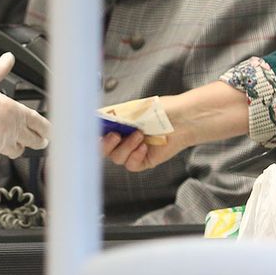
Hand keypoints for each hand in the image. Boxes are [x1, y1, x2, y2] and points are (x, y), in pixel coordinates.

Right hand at [0, 53, 51, 164]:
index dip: (47, 128)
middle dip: (38, 140)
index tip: (49, 130)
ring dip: (17, 147)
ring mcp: (0, 145)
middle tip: (40, 140)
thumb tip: (8, 57)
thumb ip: (0, 69)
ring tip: (15, 144)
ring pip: (17, 151)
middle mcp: (12, 131)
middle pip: (34, 141)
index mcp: (15, 113)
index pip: (40, 124)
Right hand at [100, 81, 248, 171]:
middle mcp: (122, 138)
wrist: (183, 119)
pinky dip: (135, 156)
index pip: (96, 132)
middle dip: (105, 144)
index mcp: (116, 124)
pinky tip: (144, 146)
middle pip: (102, 150)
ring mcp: (132, 150)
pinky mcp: (144, 160)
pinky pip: (131, 165)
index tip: (93, 132)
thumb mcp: (133, 109)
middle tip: (115, 135)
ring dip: (126, 147)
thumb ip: (113, 115)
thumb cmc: (160, 110)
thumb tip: (95, 118)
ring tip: (140, 135)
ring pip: (116, 158)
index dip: (92, 135)